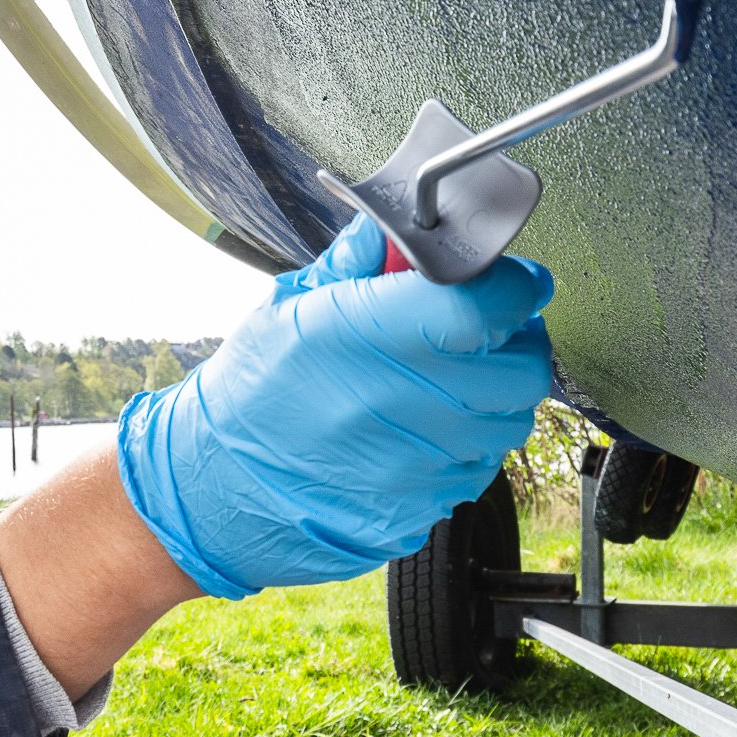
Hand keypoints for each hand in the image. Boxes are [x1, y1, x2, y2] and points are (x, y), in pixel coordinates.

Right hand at [115, 214, 552, 597]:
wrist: (214, 488)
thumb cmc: (250, 393)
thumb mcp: (289, 305)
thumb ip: (357, 263)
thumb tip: (402, 226)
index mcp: (362, 335)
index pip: (487, 306)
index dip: (514, 286)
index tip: (511, 280)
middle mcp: (393, 402)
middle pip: (522, 366)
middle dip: (516, 339)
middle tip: (484, 329)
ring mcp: (412, 466)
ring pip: (510, 420)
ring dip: (497, 394)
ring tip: (450, 381)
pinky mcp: (419, 510)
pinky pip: (479, 468)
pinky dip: (468, 443)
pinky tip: (426, 429)